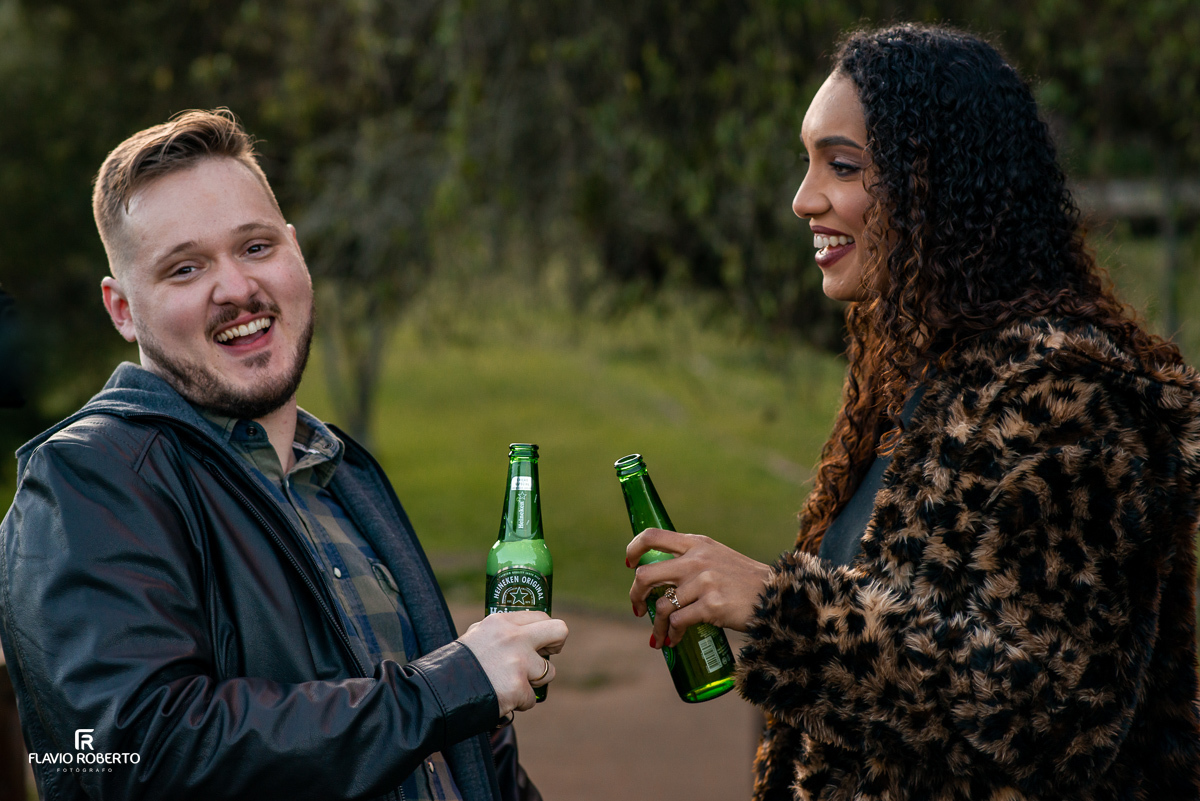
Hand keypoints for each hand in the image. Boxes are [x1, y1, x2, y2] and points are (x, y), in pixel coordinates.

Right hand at [458, 611, 567, 715]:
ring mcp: (518, 663)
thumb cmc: (455, 665)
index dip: (546, 631)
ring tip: (510, 684)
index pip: (541, 616)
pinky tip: (502, 699)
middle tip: (547, 657)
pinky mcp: (518, 688)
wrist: (439, 694)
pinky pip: (531, 698)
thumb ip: (499, 632)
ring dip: (534, 682)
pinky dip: (520, 702)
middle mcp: (514, 638)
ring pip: (548, 672)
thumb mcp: (475, 636)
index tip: (545, 642)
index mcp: (502, 622)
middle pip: (559, 631)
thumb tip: (520, 632)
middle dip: (557, 645)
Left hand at [627, 528, 771, 649]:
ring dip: (657, 626)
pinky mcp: (712, 606)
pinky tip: (674, 641)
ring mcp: (704, 582)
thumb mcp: (717, 557)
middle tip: (638, 608)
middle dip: (635, 595)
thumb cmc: (744, 581)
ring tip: (660, 636)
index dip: (634, 549)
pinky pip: (678, 623)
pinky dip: (672, 635)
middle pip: (646, 575)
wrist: (776, 595)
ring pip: (661, 606)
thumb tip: (661, 580)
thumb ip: (692, 561)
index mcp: (697, 544)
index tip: (630, 565)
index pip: (652, 536)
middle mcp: (697, 559)